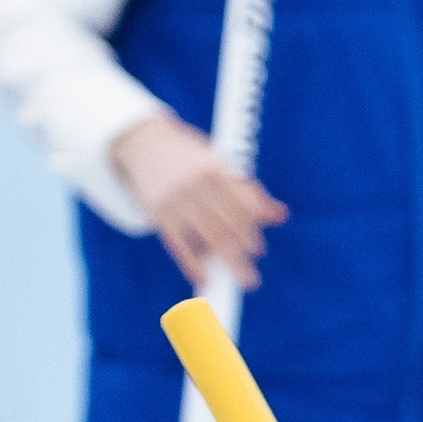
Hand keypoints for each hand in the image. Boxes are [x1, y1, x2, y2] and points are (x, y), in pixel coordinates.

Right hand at [111, 110, 288, 287]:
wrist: (141, 141)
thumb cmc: (189, 155)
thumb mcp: (218, 162)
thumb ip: (247, 190)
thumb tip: (281, 214)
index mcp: (213, 169)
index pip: (239, 207)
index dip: (249, 232)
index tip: (258, 250)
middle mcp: (195, 185)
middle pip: (224, 227)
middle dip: (240, 254)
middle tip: (251, 277)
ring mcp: (175, 200)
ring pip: (206, 238)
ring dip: (224, 262)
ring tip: (238, 280)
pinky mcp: (158, 212)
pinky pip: (178, 244)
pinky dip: (192, 264)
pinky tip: (204, 278)